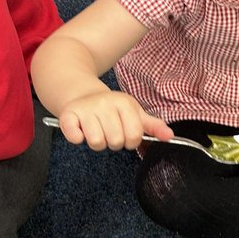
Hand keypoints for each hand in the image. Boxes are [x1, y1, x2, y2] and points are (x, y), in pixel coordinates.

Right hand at [55, 90, 173, 151]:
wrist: (82, 94)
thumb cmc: (111, 108)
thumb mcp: (134, 113)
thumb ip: (153, 126)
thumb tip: (170, 137)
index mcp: (125, 103)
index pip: (134, 137)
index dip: (129, 141)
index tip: (123, 132)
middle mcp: (105, 103)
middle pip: (116, 142)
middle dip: (112, 142)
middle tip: (107, 130)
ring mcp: (87, 109)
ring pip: (97, 143)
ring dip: (96, 142)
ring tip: (95, 129)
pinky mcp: (68, 115)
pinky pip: (75, 137)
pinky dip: (76, 138)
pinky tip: (80, 130)